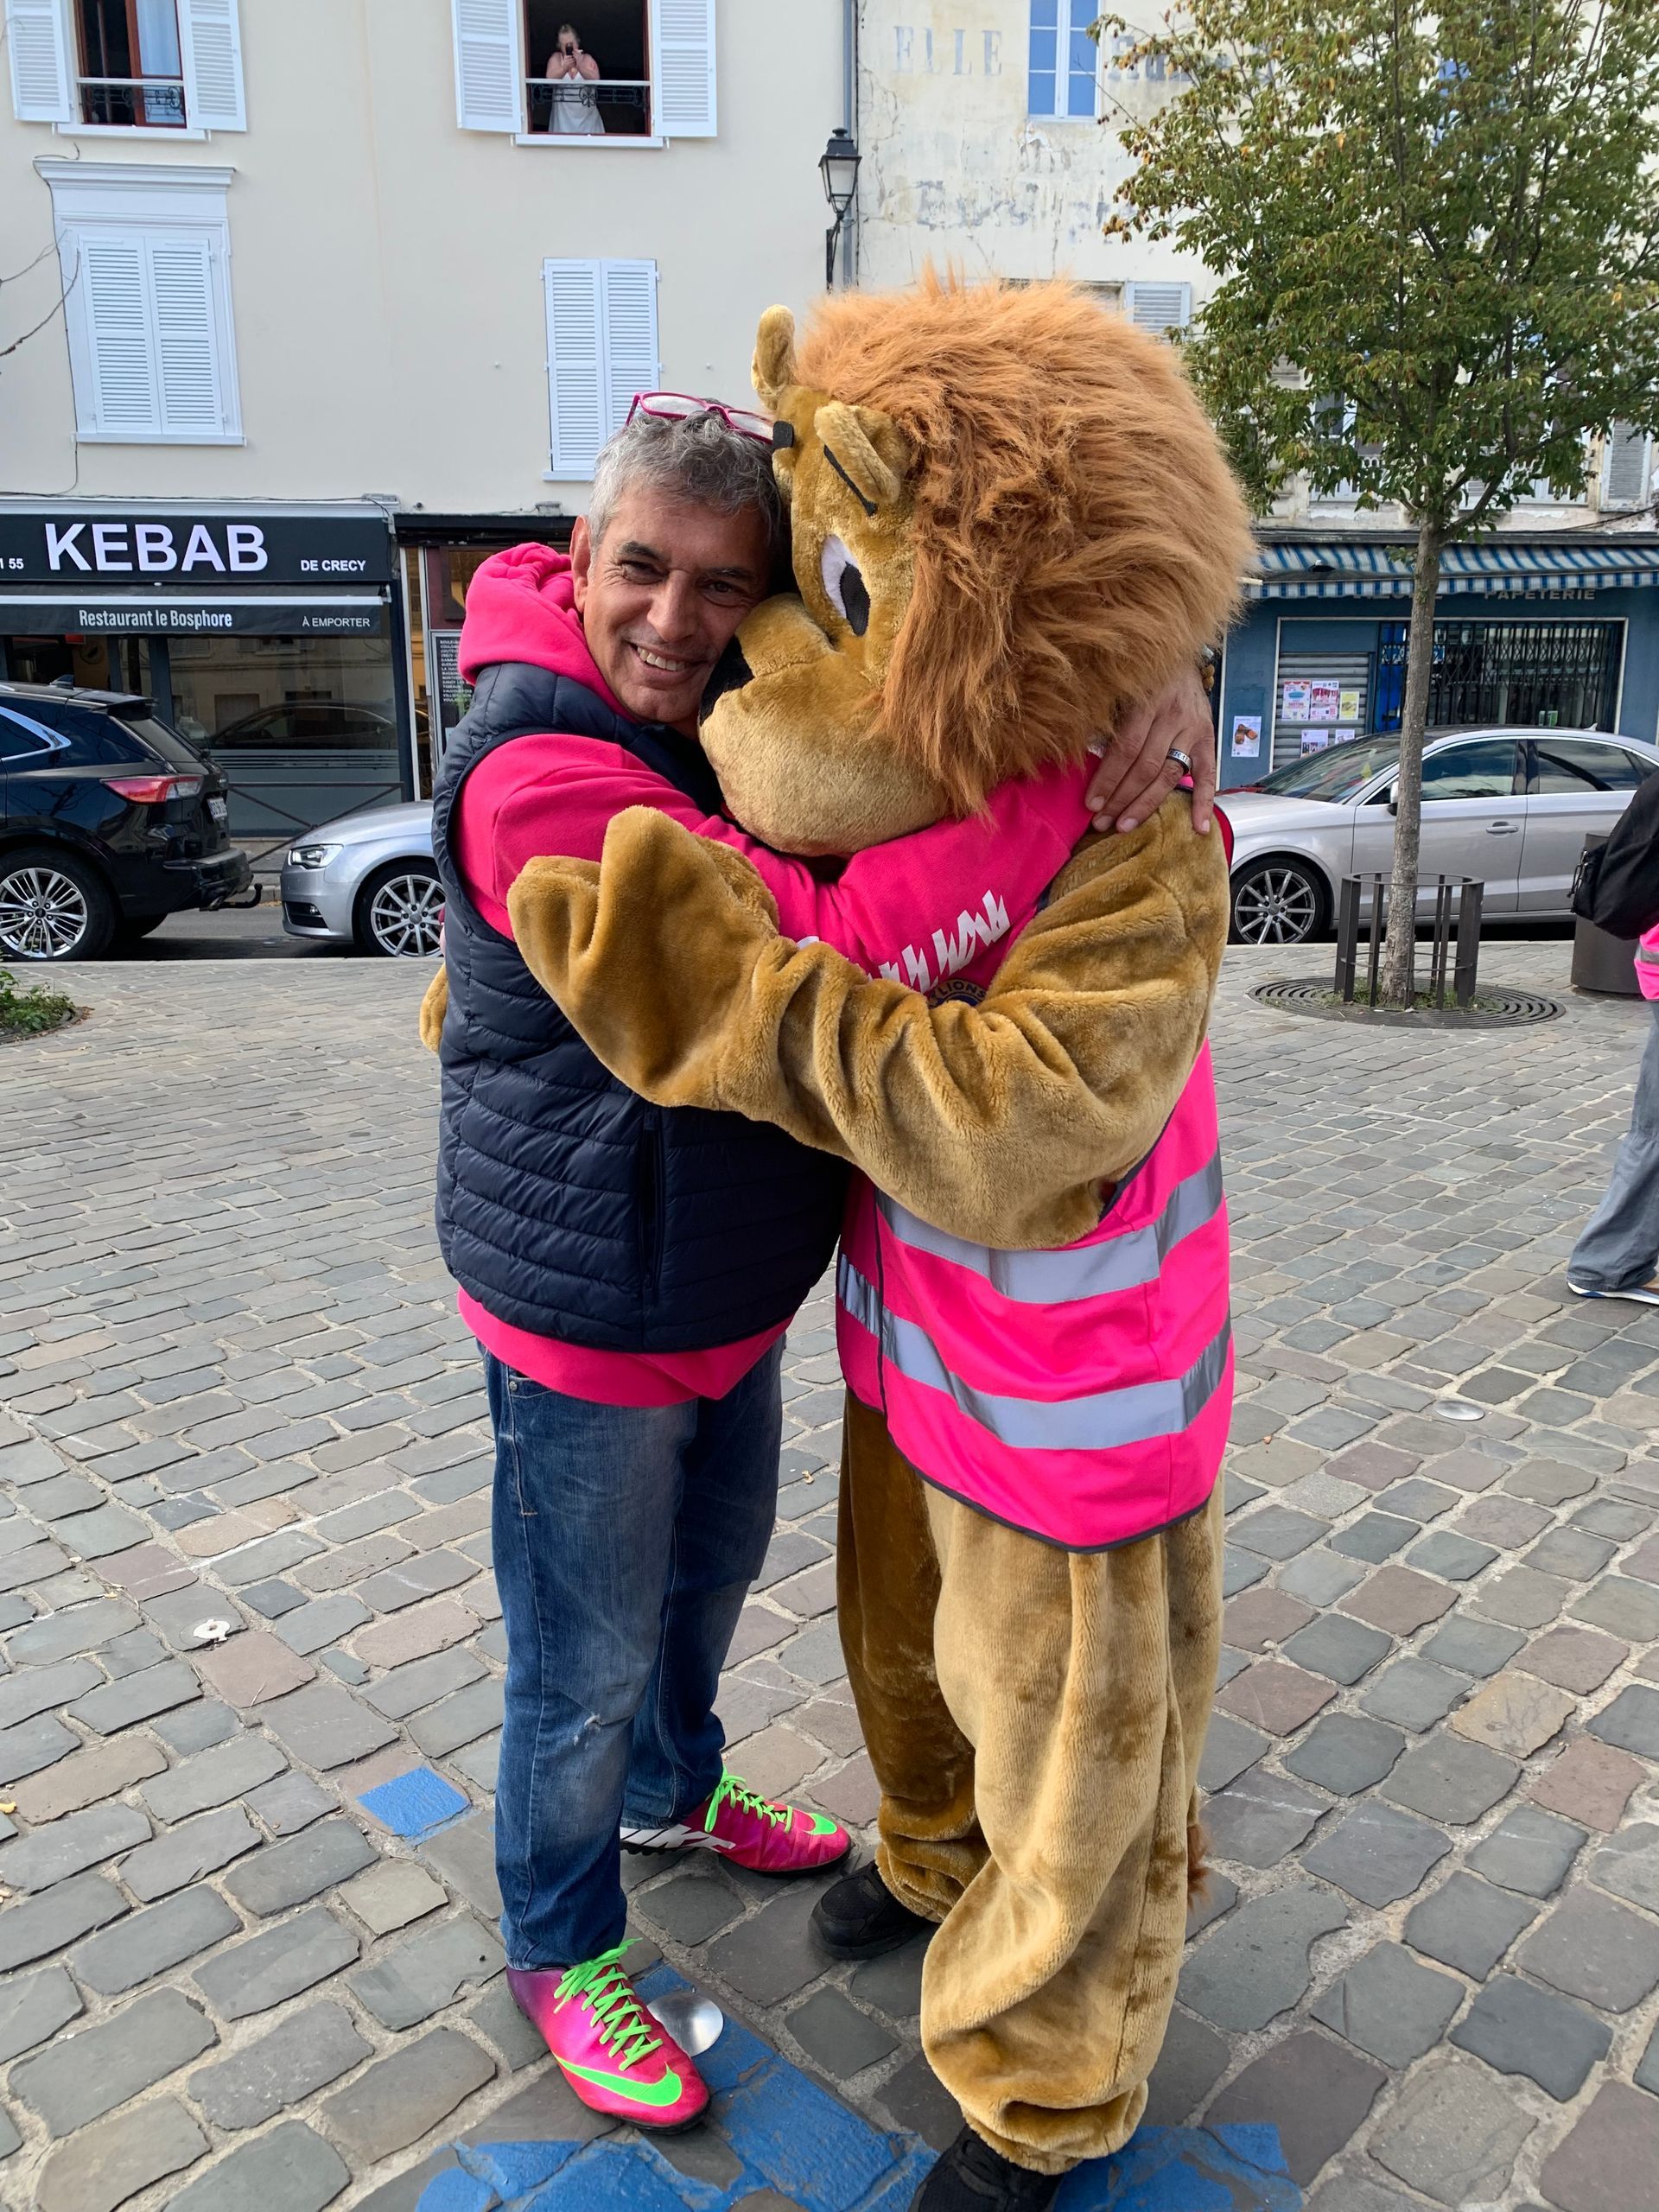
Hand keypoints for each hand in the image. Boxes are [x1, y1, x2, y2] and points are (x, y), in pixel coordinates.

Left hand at [1085, 664, 1217, 835]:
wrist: (1178, 648)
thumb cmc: (1140, 671)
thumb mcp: (1121, 685)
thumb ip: (1107, 716)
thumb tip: (1081, 755)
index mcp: (1147, 701)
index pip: (1125, 749)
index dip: (1108, 779)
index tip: (1091, 804)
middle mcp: (1173, 716)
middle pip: (1146, 767)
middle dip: (1121, 798)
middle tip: (1102, 823)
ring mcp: (1193, 728)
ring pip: (1169, 775)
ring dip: (1146, 804)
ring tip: (1125, 825)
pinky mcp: (1208, 735)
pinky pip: (1208, 773)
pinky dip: (1204, 801)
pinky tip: (1198, 827)